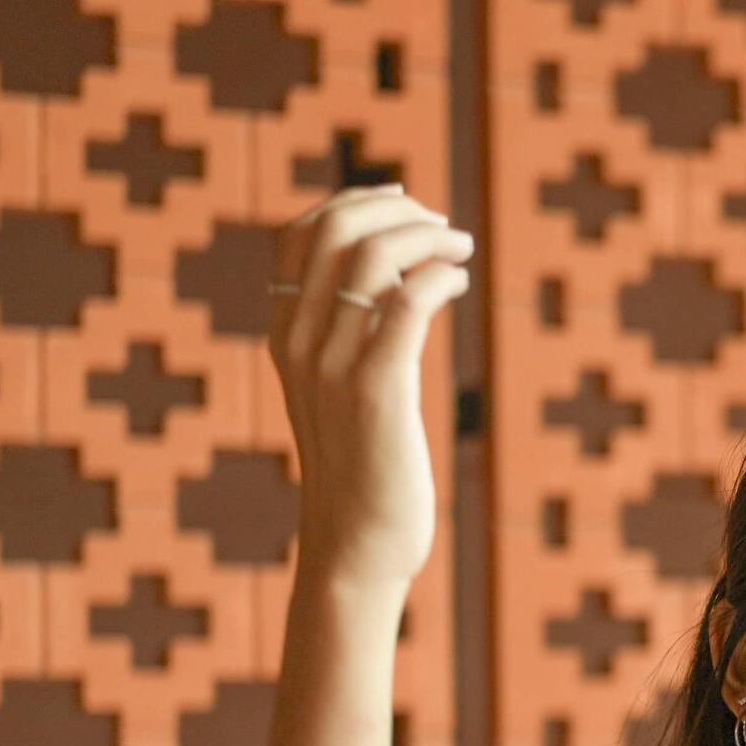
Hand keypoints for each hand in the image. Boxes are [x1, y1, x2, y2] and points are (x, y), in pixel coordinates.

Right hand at [268, 184, 473, 593]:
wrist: (356, 545)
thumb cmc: (364, 471)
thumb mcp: (343, 395)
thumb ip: (353, 340)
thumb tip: (398, 285)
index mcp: (284, 336)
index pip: (300, 235)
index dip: (353, 203)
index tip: (403, 200)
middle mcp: (298, 342)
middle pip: (334, 232)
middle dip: (397, 211)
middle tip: (445, 227)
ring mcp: (332, 366)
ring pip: (371, 258)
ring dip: (426, 236)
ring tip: (462, 248)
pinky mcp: (376, 392)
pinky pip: (405, 305)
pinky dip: (438, 277)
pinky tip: (460, 283)